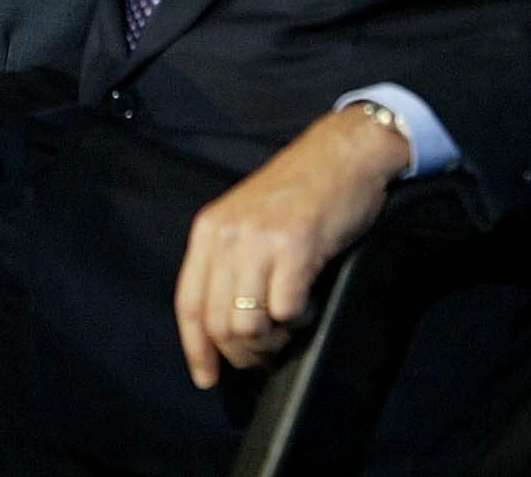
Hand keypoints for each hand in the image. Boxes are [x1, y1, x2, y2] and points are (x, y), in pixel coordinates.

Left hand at [172, 106, 409, 385]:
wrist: (342, 154)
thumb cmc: (299, 192)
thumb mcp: (247, 221)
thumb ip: (230, 261)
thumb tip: (226, 326)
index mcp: (208, 230)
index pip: (188, 302)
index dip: (195, 347)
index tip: (206, 377)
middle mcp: (227, 235)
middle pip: (217, 323)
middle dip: (242, 352)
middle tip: (268, 351)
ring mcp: (260, 240)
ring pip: (247, 324)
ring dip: (271, 340)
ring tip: (289, 325)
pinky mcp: (297, 245)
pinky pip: (285, 309)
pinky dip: (298, 319)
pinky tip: (308, 304)